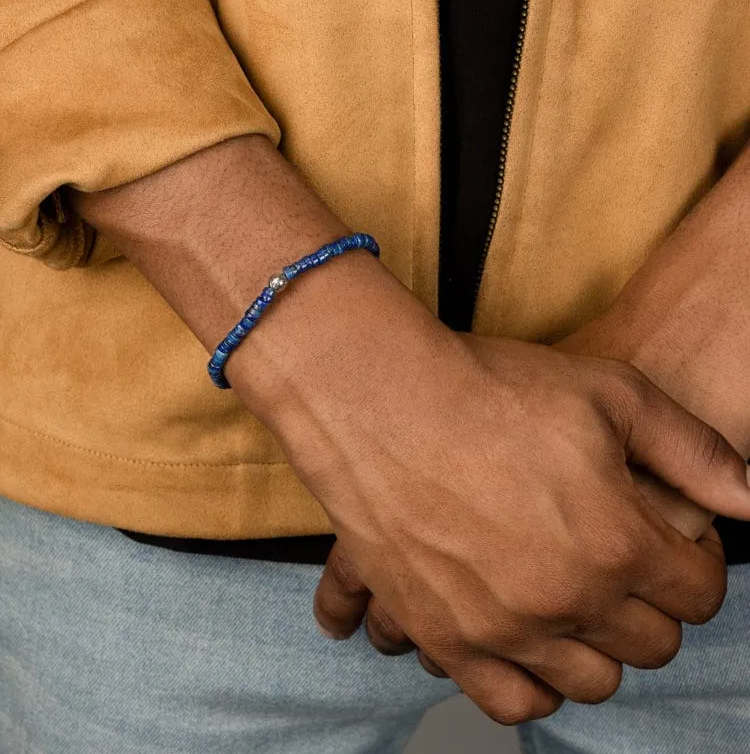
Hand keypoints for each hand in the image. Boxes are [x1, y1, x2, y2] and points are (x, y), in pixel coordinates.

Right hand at [281, 323, 749, 724]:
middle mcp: (567, 600)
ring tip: (575, 598)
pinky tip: (528, 638)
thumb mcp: (609, 392)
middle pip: (650, 645)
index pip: (699, 595)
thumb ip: (693, 450)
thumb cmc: (490, 388)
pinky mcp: (446, 638)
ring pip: (591, 682)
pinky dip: (533, 681)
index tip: (669, 539)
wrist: (381, 398)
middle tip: (620, 561)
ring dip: (597, 646)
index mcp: (618, 541)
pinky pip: (511, 702)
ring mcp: (503, 627)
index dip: (696, 563)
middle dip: (651, 604)